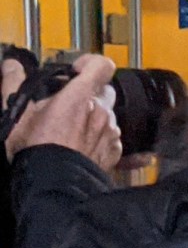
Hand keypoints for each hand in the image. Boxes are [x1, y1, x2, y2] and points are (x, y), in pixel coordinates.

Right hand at [5, 53, 121, 168]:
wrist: (54, 184)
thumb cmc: (37, 150)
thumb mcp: (18, 113)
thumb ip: (15, 83)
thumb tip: (12, 67)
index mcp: (80, 97)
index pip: (101, 66)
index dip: (90, 64)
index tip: (77, 70)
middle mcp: (101, 112)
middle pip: (103, 91)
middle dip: (88, 93)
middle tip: (67, 104)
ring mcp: (110, 132)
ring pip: (107, 114)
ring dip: (93, 117)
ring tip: (69, 129)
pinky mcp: (114, 150)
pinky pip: (111, 136)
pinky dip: (99, 136)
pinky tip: (80, 144)